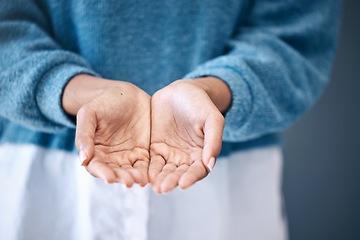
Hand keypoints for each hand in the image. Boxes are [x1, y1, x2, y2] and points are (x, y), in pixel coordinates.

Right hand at [63, 75, 150, 186]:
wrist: (126, 94)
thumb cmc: (103, 102)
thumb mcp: (89, 113)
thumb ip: (84, 135)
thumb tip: (82, 160)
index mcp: (95, 151)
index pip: (97, 167)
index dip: (103, 173)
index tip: (110, 178)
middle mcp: (111, 157)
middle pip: (116, 172)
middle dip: (122, 178)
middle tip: (129, 182)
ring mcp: (128, 156)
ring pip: (132, 171)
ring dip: (136, 177)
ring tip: (141, 180)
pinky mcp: (144, 152)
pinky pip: (146, 164)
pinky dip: (149, 171)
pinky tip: (152, 175)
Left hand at [149, 78, 228, 192]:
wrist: (180, 90)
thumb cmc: (200, 103)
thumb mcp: (212, 118)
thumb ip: (213, 140)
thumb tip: (210, 165)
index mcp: (201, 153)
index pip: (197, 171)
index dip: (191, 178)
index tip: (183, 184)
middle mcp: (185, 157)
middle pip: (179, 174)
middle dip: (171, 181)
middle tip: (163, 188)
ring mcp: (169, 153)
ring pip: (164, 170)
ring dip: (159, 179)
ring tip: (154, 185)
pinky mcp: (154, 147)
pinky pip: (151, 161)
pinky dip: (148, 169)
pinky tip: (143, 175)